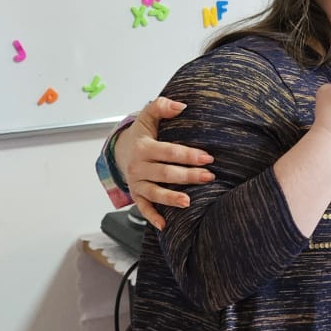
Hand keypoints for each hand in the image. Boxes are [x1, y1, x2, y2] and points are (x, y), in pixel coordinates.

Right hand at [115, 97, 213, 230]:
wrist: (121, 150)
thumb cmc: (142, 133)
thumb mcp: (147, 115)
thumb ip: (161, 106)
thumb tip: (181, 105)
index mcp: (143, 147)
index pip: (169, 152)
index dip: (188, 155)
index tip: (208, 158)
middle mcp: (138, 166)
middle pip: (165, 173)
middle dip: (188, 175)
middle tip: (209, 176)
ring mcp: (136, 182)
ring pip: (155, 192)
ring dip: (171, 198)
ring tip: (188, 202)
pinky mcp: (136, 194)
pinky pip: (143, 208)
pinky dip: (152, 217)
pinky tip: (164, 225)